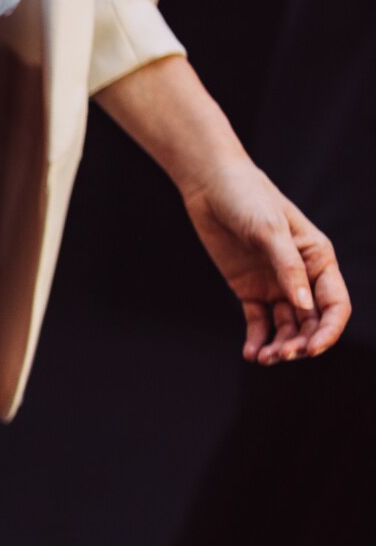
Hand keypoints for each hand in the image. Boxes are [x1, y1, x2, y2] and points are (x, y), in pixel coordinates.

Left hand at [179, 162, 350, 362]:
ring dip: (279, 345)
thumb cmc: (248, 199)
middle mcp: (302, 276)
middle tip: (280, 355)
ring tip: (263, 358)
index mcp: (319, 259)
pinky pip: (258, 321)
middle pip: (311, 321)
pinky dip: (256, 338)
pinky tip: (250, 353)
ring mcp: (276, 284)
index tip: (312, 349)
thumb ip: (288, 268)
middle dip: (301, 343)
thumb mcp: (270, 230)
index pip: (335, 304)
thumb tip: (304, 305)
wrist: (211, 188)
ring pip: (286, 326)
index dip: (328, 330)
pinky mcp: (249, 289)